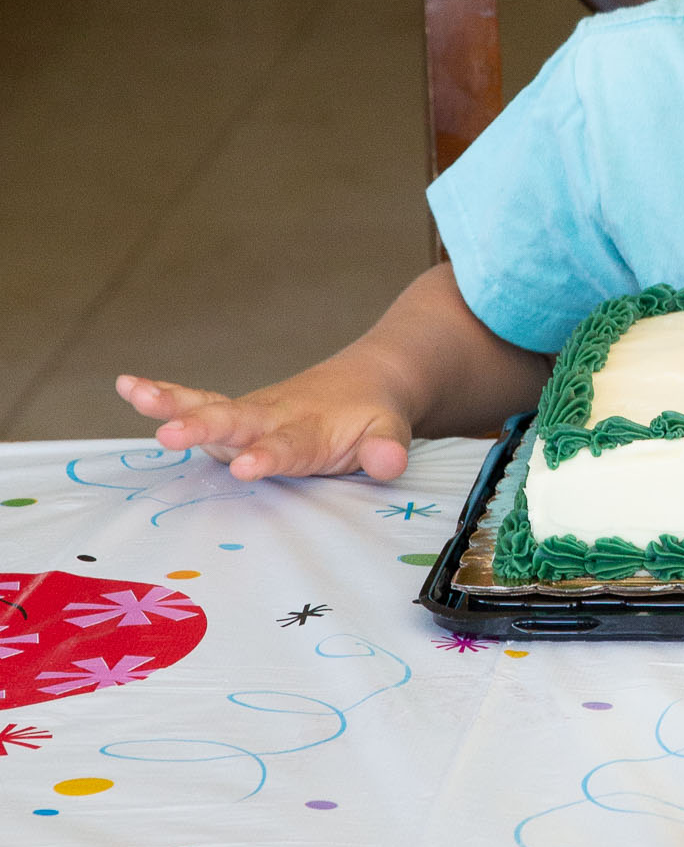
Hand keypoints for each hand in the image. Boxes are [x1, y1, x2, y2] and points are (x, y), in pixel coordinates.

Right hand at [116, 365, 413, 482]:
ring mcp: (251, 415)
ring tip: (136, 394)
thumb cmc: (373, 416)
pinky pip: (198, 402)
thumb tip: (392, 463)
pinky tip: (128, 385)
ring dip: (174, 403)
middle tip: (171, 432)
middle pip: (238, 421)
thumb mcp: (391, 432)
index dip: (270, 456)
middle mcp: (274, 417)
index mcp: (312, 429)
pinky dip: (165, 395)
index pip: (289, 445)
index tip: (248, 465)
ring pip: (211, 407)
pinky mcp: (235, 415)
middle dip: (205, 427)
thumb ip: (388, 449)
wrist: (368, 381)